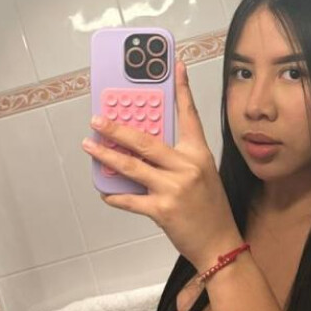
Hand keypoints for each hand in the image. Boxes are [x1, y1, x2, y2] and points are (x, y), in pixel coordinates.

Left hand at [82, 62, 241, 272]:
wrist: (220, 243)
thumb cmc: (210, 208)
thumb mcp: (202, 175)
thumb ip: (177, 159)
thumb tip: (143, 147)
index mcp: (198, 154)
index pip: (189, 115)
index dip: (182, 89)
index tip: (175, 67)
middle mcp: (187, 167)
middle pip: (145, 140)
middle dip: (117, 128)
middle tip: (97, 119)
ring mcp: (174, 187)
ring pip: (132, 166)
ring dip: (106, 155)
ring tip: (90, 146)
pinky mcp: (163, 209)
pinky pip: (130, 199)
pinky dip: (115, 195)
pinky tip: (105, 192)